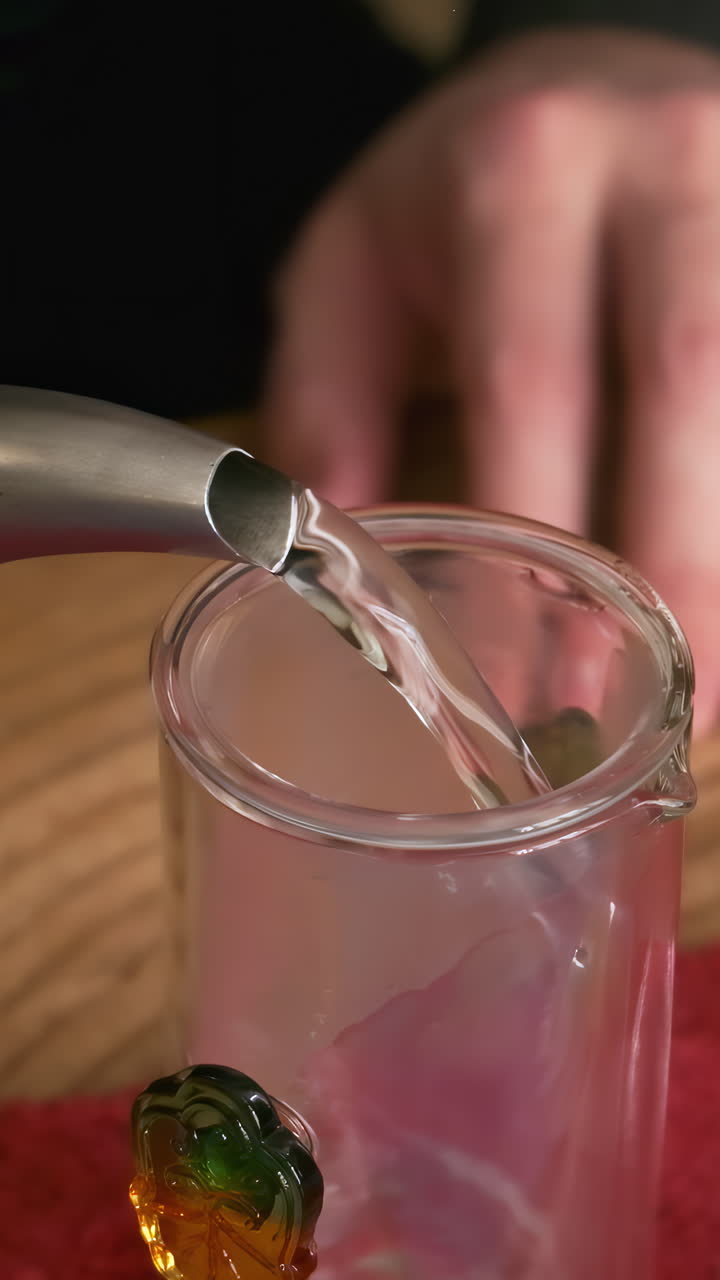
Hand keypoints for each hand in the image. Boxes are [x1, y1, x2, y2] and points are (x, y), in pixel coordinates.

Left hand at [264, 29, 719, 733]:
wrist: (591, 83)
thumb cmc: (461, 186)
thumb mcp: (354, 259)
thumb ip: (325, 391)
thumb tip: (315, 555)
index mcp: (525, 174)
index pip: (534, 380)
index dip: (539, 541)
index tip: (526, 675)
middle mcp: (666, 174)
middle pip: (694, 389)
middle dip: (689, 568)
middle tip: (676, 720)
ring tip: (712, 692)